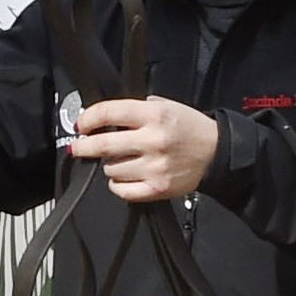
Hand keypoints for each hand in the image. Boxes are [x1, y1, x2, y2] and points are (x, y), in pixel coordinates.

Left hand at [68, 97, 222, 202]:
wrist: (217, 152)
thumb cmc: (190, 128)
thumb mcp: (166, 105)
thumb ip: (136, 109)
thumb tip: (102, 119)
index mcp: (155, 115)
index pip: (109, 113)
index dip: (88, 118)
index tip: (81, 124)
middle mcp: (153, 141)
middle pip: (103, 145)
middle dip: (83, 146)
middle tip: (78, 147)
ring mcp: (155, 167)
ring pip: (110, 169)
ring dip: (109, 165)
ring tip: (121, 160)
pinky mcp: (157, 188)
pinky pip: (122, 190)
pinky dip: (117, 184)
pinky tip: (124, 177)